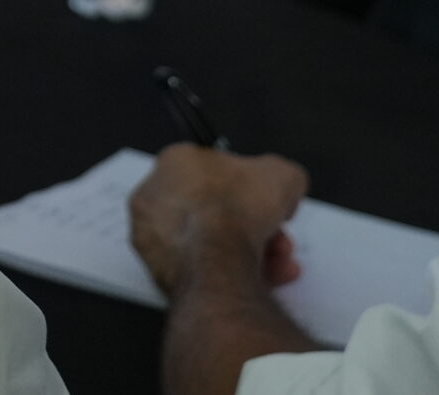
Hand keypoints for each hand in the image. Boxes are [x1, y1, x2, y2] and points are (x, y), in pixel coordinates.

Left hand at [131, 144, 307, 297]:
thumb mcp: (281, 175)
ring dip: (253, 251)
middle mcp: (155, 197)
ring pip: (212, 242)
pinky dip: (235, 272)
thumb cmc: (236, 210)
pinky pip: (204, 268)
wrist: (216, 260)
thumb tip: (285, 186)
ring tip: (280, 261)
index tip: (269, 202)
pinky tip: (267, 277)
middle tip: (279, 236)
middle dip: (256, 225)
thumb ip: (283, 174)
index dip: (251, 188)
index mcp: (174, 163)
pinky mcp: (159, 271)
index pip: (216, 171)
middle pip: (216, 210)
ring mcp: (153, 237)